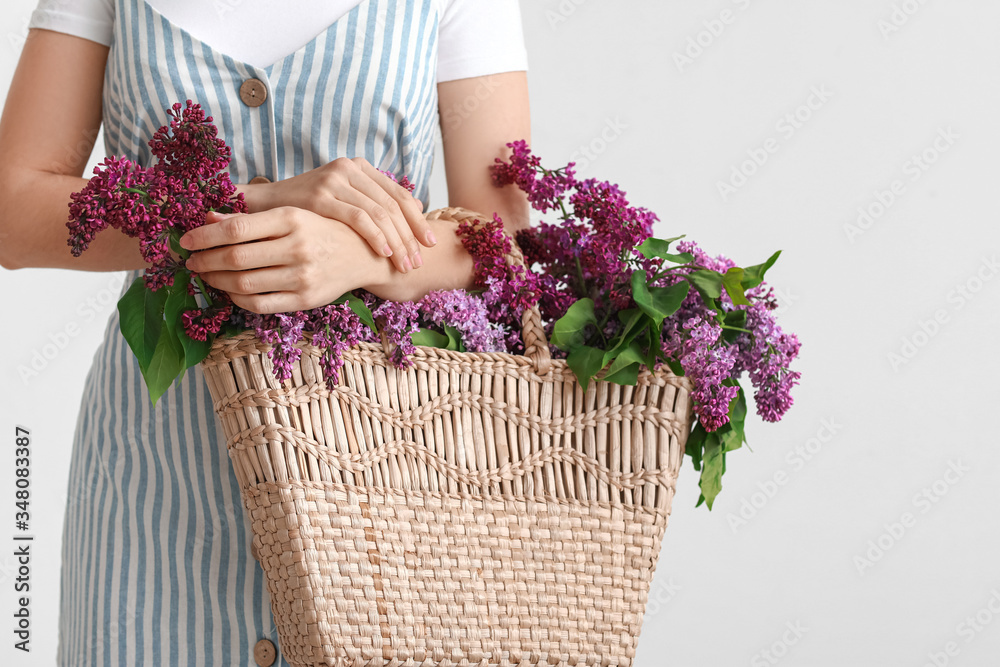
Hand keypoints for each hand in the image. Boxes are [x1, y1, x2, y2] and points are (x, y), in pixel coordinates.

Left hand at [179, 206, 391, 313]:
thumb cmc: (321, 230)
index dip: (204, 235)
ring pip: (243, 283)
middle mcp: (298, 247)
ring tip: (206, 275)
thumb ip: (251, 217)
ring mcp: (302, 276)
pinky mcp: (305, 299)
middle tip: (190, 261)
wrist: (364, 255)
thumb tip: (209, 217)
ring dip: (216, 281)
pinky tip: (230, 291)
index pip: (236, 228)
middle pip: (235, 257)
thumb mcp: (291, 215)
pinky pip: (260, 304)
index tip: (186, 240)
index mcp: (292, 218)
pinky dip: (237, 299)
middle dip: (205, 260)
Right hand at [244, 156, 434, 273]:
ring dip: (397, 241)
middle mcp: (349, 168)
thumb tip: (414, 213)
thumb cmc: (310, 212)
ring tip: (405, 263)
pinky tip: (385, 254)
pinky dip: (375, 236)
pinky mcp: (321, 195)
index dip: (418, 220)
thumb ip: (374, 205)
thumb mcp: (345, 203)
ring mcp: (334, 180)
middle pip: (393, 204)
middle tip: (418, 260)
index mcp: (359, 167)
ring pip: (379, 212)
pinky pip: (358, 217)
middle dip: (410, 235)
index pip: (399, 194)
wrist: (264, 207)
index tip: (430, 243)